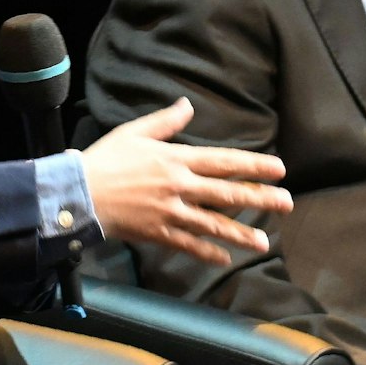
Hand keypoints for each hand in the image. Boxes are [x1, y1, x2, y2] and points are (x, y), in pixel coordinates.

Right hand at [81, 98, 290, 264]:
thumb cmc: (105, 160)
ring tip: (264, 242)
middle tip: (287, 204)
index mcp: (176, 159)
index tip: (279, 169)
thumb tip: (187, 105)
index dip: (253, 165)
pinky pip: (187, 245)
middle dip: (260, 199)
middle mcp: (179, 186)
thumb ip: (165, 122)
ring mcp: (170, 212)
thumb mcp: (135, 132)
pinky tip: (224, 259)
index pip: (224, 161)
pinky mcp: (157, 233)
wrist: (78, 193)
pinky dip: (207, 252)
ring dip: (240, 233)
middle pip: (227, 193)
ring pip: (212, 224)